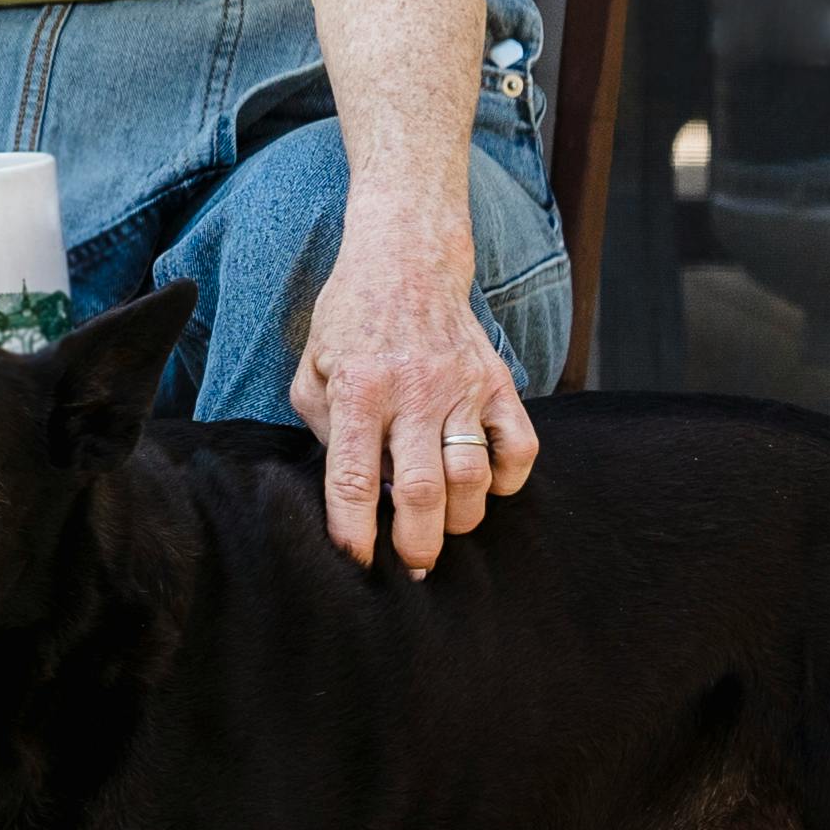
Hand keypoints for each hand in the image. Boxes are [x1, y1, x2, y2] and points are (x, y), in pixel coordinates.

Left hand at [288, 210, 533, 573]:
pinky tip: (487, 488)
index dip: (354, 530)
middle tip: (413, 568)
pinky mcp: (497, 383)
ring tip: (445, 528)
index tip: (356, 564)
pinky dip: (508, 480)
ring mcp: (461, 388)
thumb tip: (352, 487)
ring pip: (472, 477)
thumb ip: (322, 428)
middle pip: (421, 490)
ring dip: (461, 518)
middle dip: (417, 542)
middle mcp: (411, 392)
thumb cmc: (349, 323)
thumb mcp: (312, 370)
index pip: (352, 478)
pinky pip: (518, 447)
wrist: (405, 262)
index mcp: (357, 391)